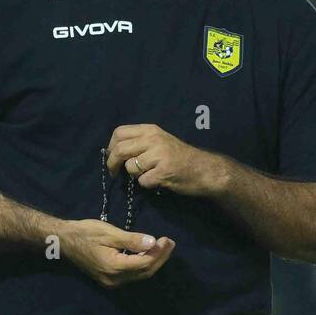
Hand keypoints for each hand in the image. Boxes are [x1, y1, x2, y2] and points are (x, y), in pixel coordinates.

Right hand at [58, 218, 174, 289]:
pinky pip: (132, 275)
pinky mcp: (110, 280)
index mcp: (114, 267)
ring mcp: (112, 282)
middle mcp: (114, 279)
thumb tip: (153, 242)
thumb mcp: (109, 232)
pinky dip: (142, 264)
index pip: (144, 263)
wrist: (64, 242)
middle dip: (160, 258)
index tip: (167, 239)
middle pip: (145, 272)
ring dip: (153, 262)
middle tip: (169, 242)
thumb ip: (131, 240)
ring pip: (140, 275)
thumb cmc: (85, 233)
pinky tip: (148, 253)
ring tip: (163, 246)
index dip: (158, 252)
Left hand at [106, 124, 221, 195]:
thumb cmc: (180, 157)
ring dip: (135, 175)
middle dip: (112, 164)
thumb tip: (115, 152)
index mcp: (150, 130)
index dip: (111, 146)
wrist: (204, 169)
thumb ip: (140, 142)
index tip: (111, 157)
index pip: (119, 133)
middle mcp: (153, 139)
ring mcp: (159, 155)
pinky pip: (143, 181)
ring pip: (130, 167)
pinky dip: (147, 185)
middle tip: (114, 173)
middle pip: (120, 150)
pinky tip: (157, 181)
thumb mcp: (160, 141)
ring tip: (147, 175)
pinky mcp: (163, 171)